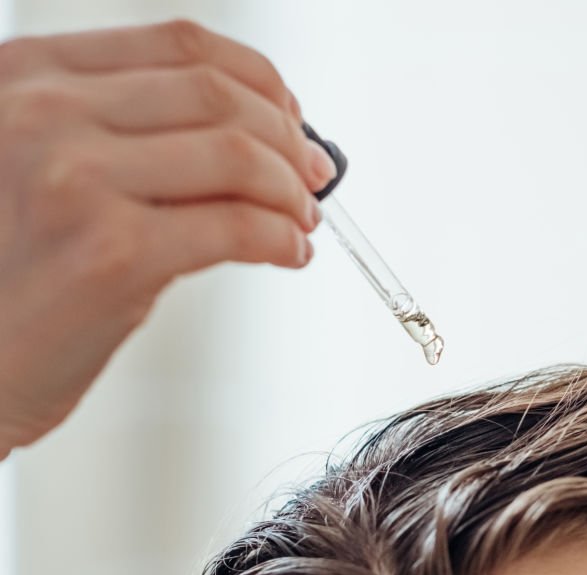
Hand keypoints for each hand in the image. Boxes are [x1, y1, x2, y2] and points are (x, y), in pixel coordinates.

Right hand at [0, 21, 337, 456]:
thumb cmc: (6, 276)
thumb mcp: (40, 167)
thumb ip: (125, 134)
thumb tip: (258, 136)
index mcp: (29, 76)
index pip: (181, 44)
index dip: (259, 79)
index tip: (291, 115)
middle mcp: (42, 113)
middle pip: (219, 96)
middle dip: (289, 138)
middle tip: (313, 176)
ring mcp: (72, 178)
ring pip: (237, 156)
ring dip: (291, 190)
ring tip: (302, 219)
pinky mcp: (109, 252)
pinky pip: (235, 227)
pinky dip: (281, 238)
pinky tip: (289, 252)